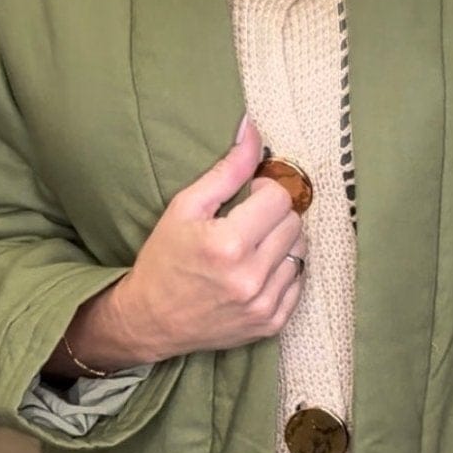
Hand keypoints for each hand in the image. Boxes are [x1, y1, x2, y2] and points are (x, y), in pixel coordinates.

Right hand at [86, 116, 304, 365]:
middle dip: (274, 215)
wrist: (150, 321)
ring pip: (301, 251)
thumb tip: (252, 129)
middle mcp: (250, 277)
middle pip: (294, 223)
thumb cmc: (164, 259)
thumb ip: (226, 169)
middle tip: (248, 221)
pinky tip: (258, 270)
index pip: (279, 197)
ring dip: (282, 242)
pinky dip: (284, 271)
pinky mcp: (272, 323)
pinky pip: (299, 281)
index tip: (247, 197)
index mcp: (228, 244)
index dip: (264, 190)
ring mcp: (263, 304)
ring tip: (253, 246)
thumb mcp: (185, 207)